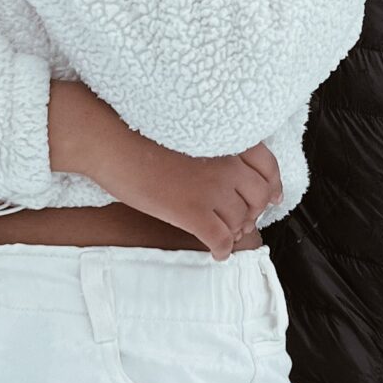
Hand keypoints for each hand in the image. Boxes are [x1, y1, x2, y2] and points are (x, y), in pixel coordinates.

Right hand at [49, 82, 281, 259]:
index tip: (271, 196)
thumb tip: (225, 170)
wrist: (110, 139)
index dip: (272, 185)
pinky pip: (220, 240)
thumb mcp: (189, 129)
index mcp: (226, 139)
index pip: (268, 165)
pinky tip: (215, 252)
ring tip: (223, 235)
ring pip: (241, 220)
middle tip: (241, 220)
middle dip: (253, 212)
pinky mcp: (193, 212)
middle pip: (259, 197)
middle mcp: (227, 163)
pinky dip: (221, 250)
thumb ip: (213, 146)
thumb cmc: (139, 130)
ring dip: (235, 231)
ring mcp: (212, 189)